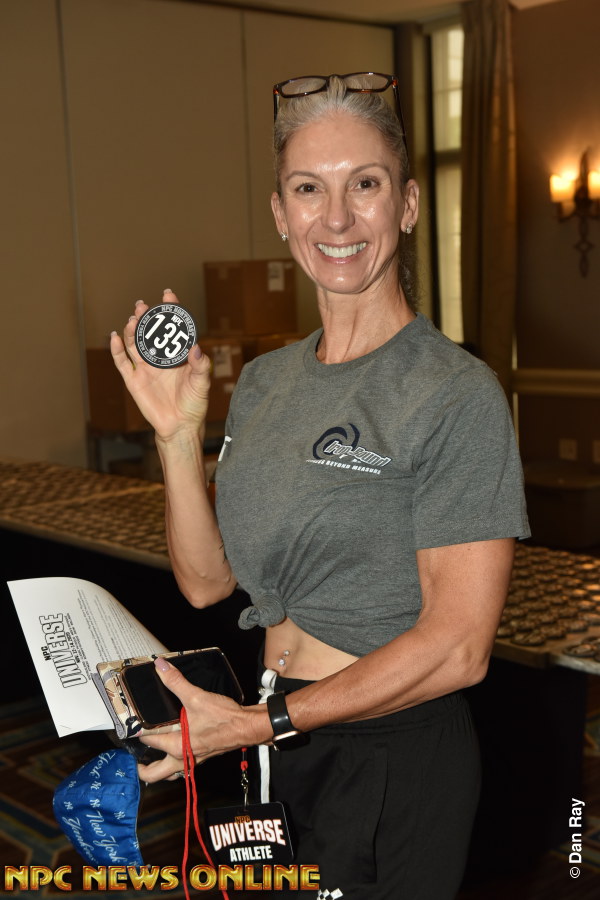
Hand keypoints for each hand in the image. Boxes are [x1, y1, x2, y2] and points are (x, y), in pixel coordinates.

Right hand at [110, 289, 210, 441]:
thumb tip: (196, 347)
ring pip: (134, 344)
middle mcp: (159, 358)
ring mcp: (145, 368)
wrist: (180, 426)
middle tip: (143, 306)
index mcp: (176, 355)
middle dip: (145, 317)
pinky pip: (122, 363)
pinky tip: (115, 336)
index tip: (167, 294)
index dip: (170, 310)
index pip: (172, 327)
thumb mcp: (202, 383)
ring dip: (131, 330)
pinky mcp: (133, 380)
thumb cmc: (194, 404)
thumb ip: (201, 365)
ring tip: (132, 319)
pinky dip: (116, 349)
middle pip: (149, 332)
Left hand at [136, 657, 251, 783]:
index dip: (137, 732)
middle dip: (143, 768)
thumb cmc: (225, 718)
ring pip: (170, 773)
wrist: (248, 727)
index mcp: (176, 746)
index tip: (129, 725)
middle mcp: (183, 757)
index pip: (148, 741)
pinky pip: (184, 766)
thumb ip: (176, 682)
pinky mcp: (203, 756)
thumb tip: (161, 668)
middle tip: (135, 758)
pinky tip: (178, 745)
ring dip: (160, 767)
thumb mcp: (197, 697)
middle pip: (155, 774)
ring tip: (153, 757)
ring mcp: (193, 759)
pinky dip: (176, 760)